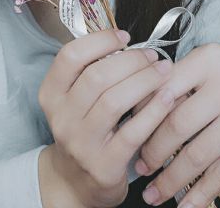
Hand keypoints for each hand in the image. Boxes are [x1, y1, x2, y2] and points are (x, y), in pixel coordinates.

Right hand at [37, 28, 174, 207]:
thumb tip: (126, 43)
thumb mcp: (74, 99)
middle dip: (131, 60)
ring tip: (163, 71)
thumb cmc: (84, 129)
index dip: (99, 41)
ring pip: (115, 100)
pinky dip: (154, 111)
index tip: (124, 36)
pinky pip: (133, 132)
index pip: (70, 56)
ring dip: (145, 80)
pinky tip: (168, 97)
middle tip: (152, 55)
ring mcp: (81, 143)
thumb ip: (91, 71)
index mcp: (51, 94)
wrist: (76, 182)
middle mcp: (61, 117)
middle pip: (97, 76)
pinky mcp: (104, 165)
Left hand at [132, 42, 219, 206]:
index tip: (126, 132)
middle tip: (139, 166)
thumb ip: (177, 81)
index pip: (164, 89)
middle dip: (153, 150)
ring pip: (199, 153)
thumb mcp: (208, 63)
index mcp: (208, 60)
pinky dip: (202, 192)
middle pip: (178, 124)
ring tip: (154, 192)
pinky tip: (187, 205)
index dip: (143, 115)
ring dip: (172, 178)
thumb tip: (137, 112)